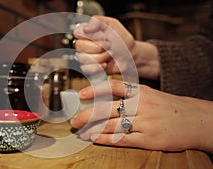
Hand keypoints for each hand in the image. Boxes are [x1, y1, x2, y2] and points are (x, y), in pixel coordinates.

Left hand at [70, 79, 212, 151]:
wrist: (195, 120)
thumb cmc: (169, 107)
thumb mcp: (150, 94)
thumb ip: (130, 94)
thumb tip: (105, 95)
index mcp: (141, 92)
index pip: (113, 87)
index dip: (95, 90)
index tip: (81, 94)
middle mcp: (142, 105)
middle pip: (107, 108)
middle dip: (87, 115)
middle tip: (75, 120)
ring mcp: (145, 123)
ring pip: (112, 125)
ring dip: (93, 129)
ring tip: (82, 132)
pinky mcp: (148, 139)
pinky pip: (122, 139)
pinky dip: (106, 139)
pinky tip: (95, 139)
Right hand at [73, 15, 159, 79]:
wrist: (130, 56)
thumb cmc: (122, 40)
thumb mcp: (113, 24)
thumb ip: (98, 21)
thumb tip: (85, 28)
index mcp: (87, 31)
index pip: (77, 32)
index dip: (91, 36)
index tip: (104, 36)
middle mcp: (83, 43)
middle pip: (79, 46)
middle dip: (98, 47)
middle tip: (109, 46)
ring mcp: (84, 56)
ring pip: (82, 58)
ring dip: (100, 57)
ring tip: (109, 54)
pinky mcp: (88, 68)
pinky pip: (85, 69)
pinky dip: (97, 67)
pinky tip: (105, 64)